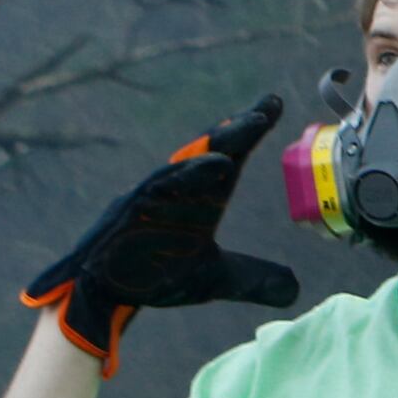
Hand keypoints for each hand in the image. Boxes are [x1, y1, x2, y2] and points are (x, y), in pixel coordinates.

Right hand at [18, 97, 299, 374]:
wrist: (103, 294)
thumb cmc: (155, 274)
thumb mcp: (215, 278)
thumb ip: (253, 278)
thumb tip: (294, 289)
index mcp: (200, 198)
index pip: (229, 157)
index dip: (249, 131)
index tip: (275, 102)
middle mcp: (178, 190)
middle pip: (211, 150)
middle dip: (239, 127)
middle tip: (269, 106)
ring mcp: (153, 197)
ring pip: (187, 163)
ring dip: (220, 144)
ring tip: (252, 126)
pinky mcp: (132, 211)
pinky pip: (159, 186)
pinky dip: (187, 174)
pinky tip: (217, 164)